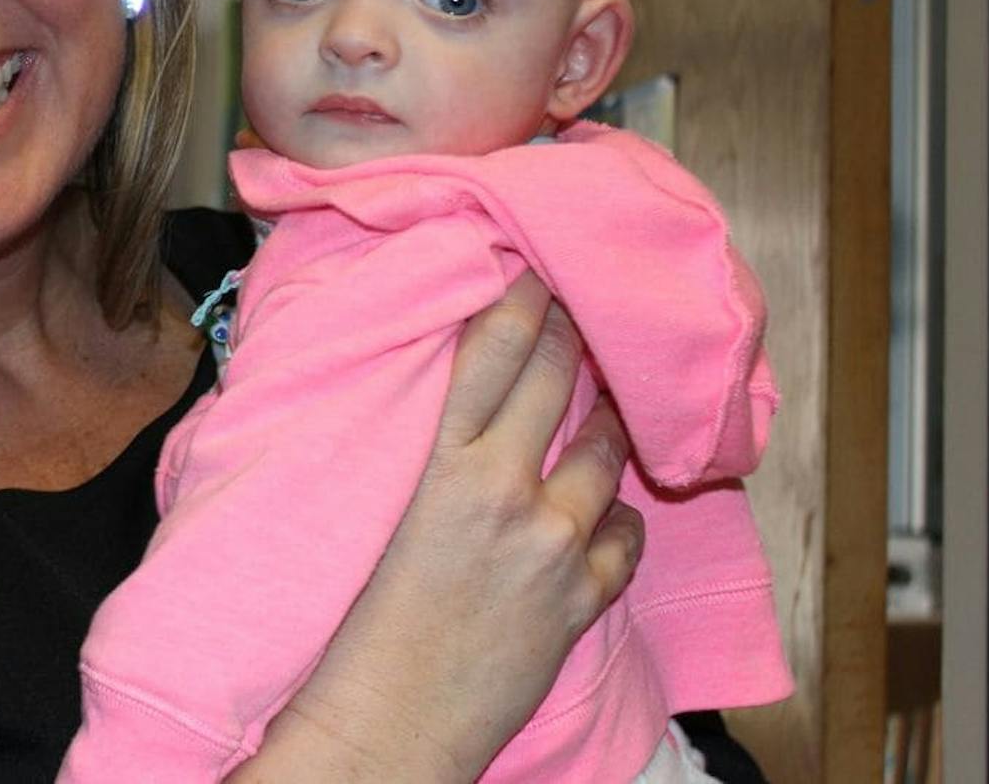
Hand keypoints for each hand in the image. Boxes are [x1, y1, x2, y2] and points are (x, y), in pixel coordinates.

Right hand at [234, 275, 641, 781]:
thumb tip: (453, 413)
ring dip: (610, 424)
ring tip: (611, 405)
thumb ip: (426, 458)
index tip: (539, 270)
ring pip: (606, 455)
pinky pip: (626, 539)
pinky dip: (621, 521)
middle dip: (576, 336)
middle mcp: (501, 492)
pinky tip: (610, 514)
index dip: (523, 302)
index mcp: (439, 466)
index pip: (492, 354)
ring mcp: (549, 545)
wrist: (389, 718)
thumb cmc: (362, 623)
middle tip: (587, 307)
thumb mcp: (383, 515)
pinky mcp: (579, 600)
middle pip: (556, 383)